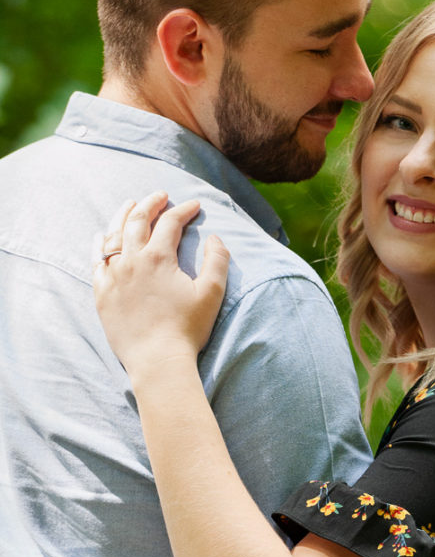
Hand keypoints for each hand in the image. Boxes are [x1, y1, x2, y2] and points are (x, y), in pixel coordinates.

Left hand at [93, 191, 229, 378]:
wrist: (157, 360)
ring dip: (124, 215)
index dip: (184, 210)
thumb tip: (215, 237)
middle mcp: (132, 261)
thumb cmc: (187, 328)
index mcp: (159, 258)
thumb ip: (216, 260)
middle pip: (138, 220)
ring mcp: (113, 276)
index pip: (171, 222)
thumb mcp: (212, 293)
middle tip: (161, 196)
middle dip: (151, 203)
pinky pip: (96, 260)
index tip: (195, 206)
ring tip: (131, 204)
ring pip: (114, 235)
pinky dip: (100, 243)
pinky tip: (102, 235)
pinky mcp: (102, 293)